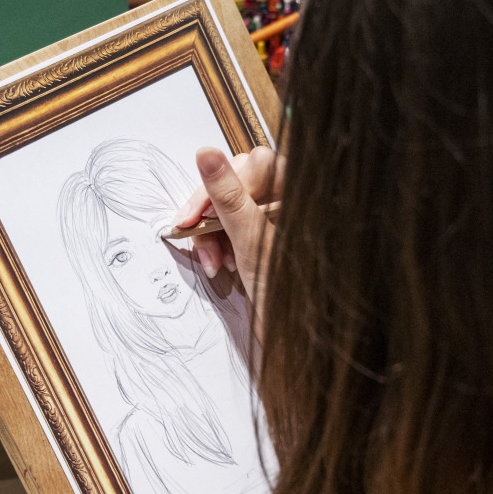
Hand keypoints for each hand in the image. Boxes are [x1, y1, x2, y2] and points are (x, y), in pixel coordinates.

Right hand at [172, 146, 281, 323]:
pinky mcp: (263, 237)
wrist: (298, 340)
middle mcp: (291, 200)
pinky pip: (231, 224)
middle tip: (190, 232)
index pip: (254, 163)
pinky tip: (221, 264)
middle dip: (212, 212)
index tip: (196, 215)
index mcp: (301, 193)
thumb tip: (206, 153)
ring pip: (229, 205)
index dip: (220, 185)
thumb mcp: (251, 242)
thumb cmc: (289, 295)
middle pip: (237, 181)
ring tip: (215, 261)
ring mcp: (277, 219)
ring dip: (212, 232)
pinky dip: (219, 242)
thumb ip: (227, 196)